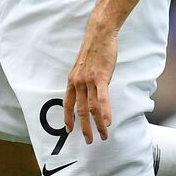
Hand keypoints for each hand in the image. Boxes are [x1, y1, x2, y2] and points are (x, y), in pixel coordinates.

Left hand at [63, 26, 117, 143]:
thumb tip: (91, 91)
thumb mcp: (83, 66)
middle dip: (84, 128)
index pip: (67, 104)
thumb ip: (84, 80)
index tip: (69, 130)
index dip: (68, 118)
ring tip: (103, 135)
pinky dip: (104, 111)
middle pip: (80, 110)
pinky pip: (102, 98)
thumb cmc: (94, 49)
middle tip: (89, 140)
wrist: (99, 35)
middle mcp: (78, 83)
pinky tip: (108, 121)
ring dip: (98, 124)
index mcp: (72, 80)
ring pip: (92, 108)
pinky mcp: (101, 77)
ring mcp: (89, 81)